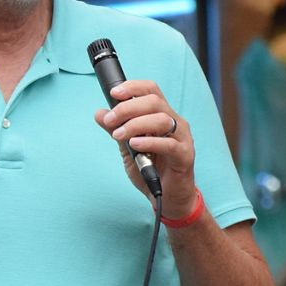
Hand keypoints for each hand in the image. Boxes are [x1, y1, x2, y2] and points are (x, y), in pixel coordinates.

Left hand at [93, 79, 196, 216]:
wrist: (167, 198)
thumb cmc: (151, 170)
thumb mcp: (128, 149)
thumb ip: (116, 130)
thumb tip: (100, 113)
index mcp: (162, 116)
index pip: (151, 90)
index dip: (133, 87)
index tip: (114, 93)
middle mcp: (175, 122)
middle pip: (154, 102)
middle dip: (128, 108)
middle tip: (110, 120)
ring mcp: (182, 138)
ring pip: (161, 119)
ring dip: (136, 124)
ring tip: (119, 135)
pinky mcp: (185, 156)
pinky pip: (169, 144)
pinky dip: (150, 142)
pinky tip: (135, 144)